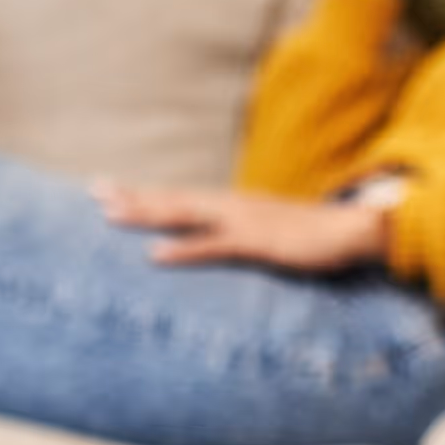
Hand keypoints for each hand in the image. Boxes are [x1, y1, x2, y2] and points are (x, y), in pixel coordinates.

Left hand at [95, 183, 389, 274]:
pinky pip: (212, 247)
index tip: (111, 188)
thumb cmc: (318, 235)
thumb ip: (249, 234)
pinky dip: (182, 250)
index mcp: (235, 204)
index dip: (146, 193)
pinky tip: (155, 255)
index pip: (182, 196)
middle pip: (173, 199)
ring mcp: (242, 222)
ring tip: (109, 214)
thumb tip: (231, 240)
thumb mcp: (276, 231)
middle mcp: (232, 205)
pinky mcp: (257, 244)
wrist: (352, 231)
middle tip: (93, 191)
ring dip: (146, 213)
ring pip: (183, 215)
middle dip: (132, 196)